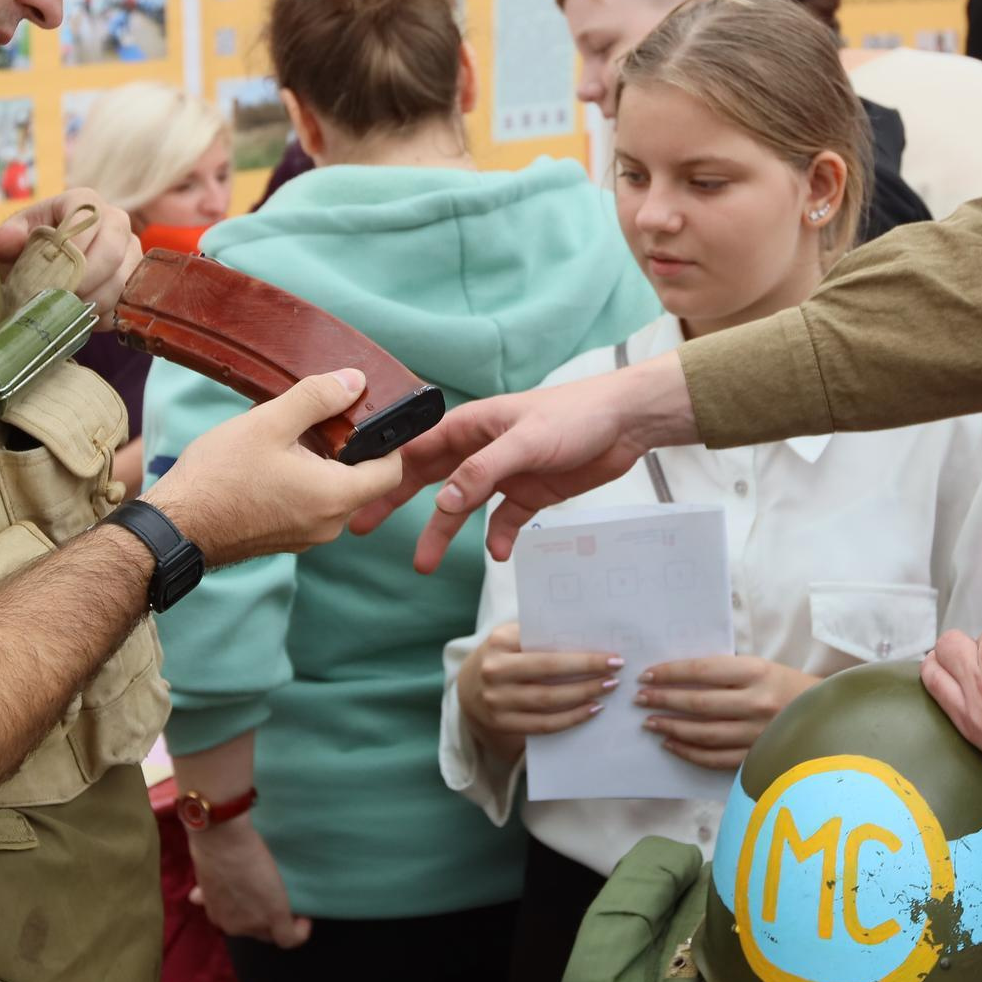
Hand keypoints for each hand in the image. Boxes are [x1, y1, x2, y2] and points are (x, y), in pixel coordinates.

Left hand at [0, 189, 140, 321]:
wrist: (43, 269)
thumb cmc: (28, 250)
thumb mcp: (12, 240)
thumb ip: (8, 236)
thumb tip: (7, 242)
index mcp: (84, 202)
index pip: (88, 218)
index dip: (72, 246)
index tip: (52, 272)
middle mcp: (115, 221)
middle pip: (112, 250)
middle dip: (85, 280)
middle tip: (60, 299)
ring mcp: (130, 250)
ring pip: (122, 279)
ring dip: (92, 301)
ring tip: (66, 311)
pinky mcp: (136, 279)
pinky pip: (126, 300)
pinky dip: (102, 315)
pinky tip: (80, 316)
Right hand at [151, 370, 404, 566]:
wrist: (175, 527)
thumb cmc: (219, 477)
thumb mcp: (270, 423)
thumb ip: (318, 398)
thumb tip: (354, 381)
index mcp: (335, 497)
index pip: (391, 472)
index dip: (387, 442)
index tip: (367, 418)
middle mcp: (328, 525)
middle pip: (362, 481)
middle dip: (346, 448)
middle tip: (317, 420)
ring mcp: (306, 537)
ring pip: (333, 493)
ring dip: (321, 464)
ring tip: (287, 436)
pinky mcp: (285, 539)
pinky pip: (310, 506)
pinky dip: (302, 482)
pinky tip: (271, 460)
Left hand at [186, 819, 310, 947]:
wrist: (222, 840)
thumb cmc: (212, 848)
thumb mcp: (204, 878)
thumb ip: (205, 894)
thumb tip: (196, 897)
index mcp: (218, 915)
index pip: (240, 926)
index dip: (252, 917)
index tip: (258, 904)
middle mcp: (233, 926)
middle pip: (257, 932)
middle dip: (268, 919)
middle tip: (279, 899)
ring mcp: (254, 923)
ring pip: (274, 933)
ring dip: (284, 921)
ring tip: (291, 902)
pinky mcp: (273, 915)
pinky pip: (290, 937)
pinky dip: (301, 931)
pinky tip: (305, 918)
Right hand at [351, 354, 697, 572]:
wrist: (628, 423)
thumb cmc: (577, 416)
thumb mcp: (526, 442)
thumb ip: (482, 472)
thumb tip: (442, 503)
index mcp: (471, 425)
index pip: (416, 446)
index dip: (384, 466)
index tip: (353, 487)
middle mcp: (481, 449)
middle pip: (428, 478)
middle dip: (394, 502)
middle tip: (360, 527)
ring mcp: (504, 473)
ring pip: (461, 507)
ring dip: (442, 533)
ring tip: (421, 565)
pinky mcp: (530, 493)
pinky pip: (503, 521)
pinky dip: (498, 538)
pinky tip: (498, 554)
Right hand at [457, 622, 612, 757]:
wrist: (467, 687)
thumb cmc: (501, 656)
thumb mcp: (512, 637)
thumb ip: (540, 636)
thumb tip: (588, 638)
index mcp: (500, 642)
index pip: (547, 648)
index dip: (583, 656)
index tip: (612, 656)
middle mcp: (494, 671)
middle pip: (549, 674)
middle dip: (588, 673)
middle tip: (615, 673)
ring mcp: (496, 700)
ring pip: (549, 702)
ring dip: (583, 696)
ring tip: (607, 689)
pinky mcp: (502, 723)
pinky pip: (543, 725)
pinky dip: (570, 718)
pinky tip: (591, 709)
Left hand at [636, 656, 817, 771]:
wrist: (829, 717)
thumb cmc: (788, 688)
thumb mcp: (762, 668)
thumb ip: (726, 673)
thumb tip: (678, 677)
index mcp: (758, 672)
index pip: (702, 671)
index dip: (670, 673)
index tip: (647, 674)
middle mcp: (757, 703)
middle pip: (698, 703)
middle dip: (664, 700)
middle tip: (640, 699)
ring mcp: (757, 734)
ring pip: (703, 734)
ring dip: (671, 727)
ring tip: (649, 722)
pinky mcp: (757, 758)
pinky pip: (715, 758)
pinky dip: (689, 752)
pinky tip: (671, 744)